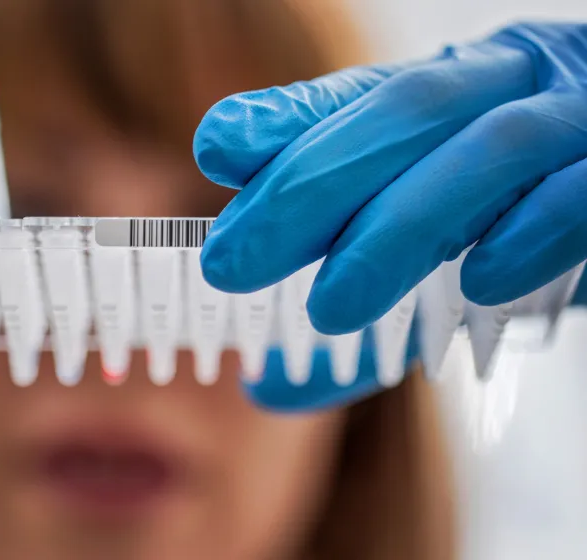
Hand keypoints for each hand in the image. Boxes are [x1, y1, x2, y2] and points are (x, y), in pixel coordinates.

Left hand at [193, 23, 586, 410]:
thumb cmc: (521, 214)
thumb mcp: (430, 251)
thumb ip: (355, 309)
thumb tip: (265, 385)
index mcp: (444, 99)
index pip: (356, 100)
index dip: (286, 122)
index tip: (215, 151)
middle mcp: (503, 88)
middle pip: (400, 114)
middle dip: (309, 187)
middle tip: (231, 262)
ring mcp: (571, 119)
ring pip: (485, 150)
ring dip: (398, 229)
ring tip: (330, 309)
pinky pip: (583, 192)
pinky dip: (530, 233)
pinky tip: (480, 283)